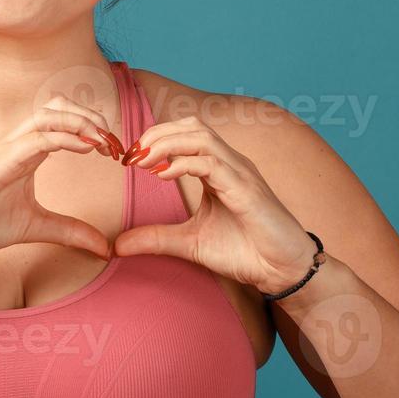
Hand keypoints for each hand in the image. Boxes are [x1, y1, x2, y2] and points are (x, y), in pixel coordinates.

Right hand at [0, 94, 128, 261]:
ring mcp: (7, 148)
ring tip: (104, 140)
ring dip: (83, 121)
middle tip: (113, 142)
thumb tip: (103, 247)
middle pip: (58, 106)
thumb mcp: (36, 228)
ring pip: (49, 114)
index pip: (62, 121)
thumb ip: (69, 231)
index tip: (114, 150)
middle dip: (91, 116)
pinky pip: (38, 138)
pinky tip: (88, 147)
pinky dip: (67, 136)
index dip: (92, 127)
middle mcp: (17, 143)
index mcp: (24, 153)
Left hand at [113, 115, 317, 296]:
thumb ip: (155, 238)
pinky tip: (162, 176)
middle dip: (156, 134)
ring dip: (166, 144)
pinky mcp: (246, 190)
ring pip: (201, 137)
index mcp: (218, 169)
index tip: (128, 159)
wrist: (281, 272)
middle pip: (191, 126)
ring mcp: (240, 173)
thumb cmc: (244, 252)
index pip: (185, 134)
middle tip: (130, 156)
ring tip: (143, 161)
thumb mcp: (189, 243)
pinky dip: (183, 163)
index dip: (154, 139)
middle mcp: (230, 164)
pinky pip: (212, 163)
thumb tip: (118, 245)